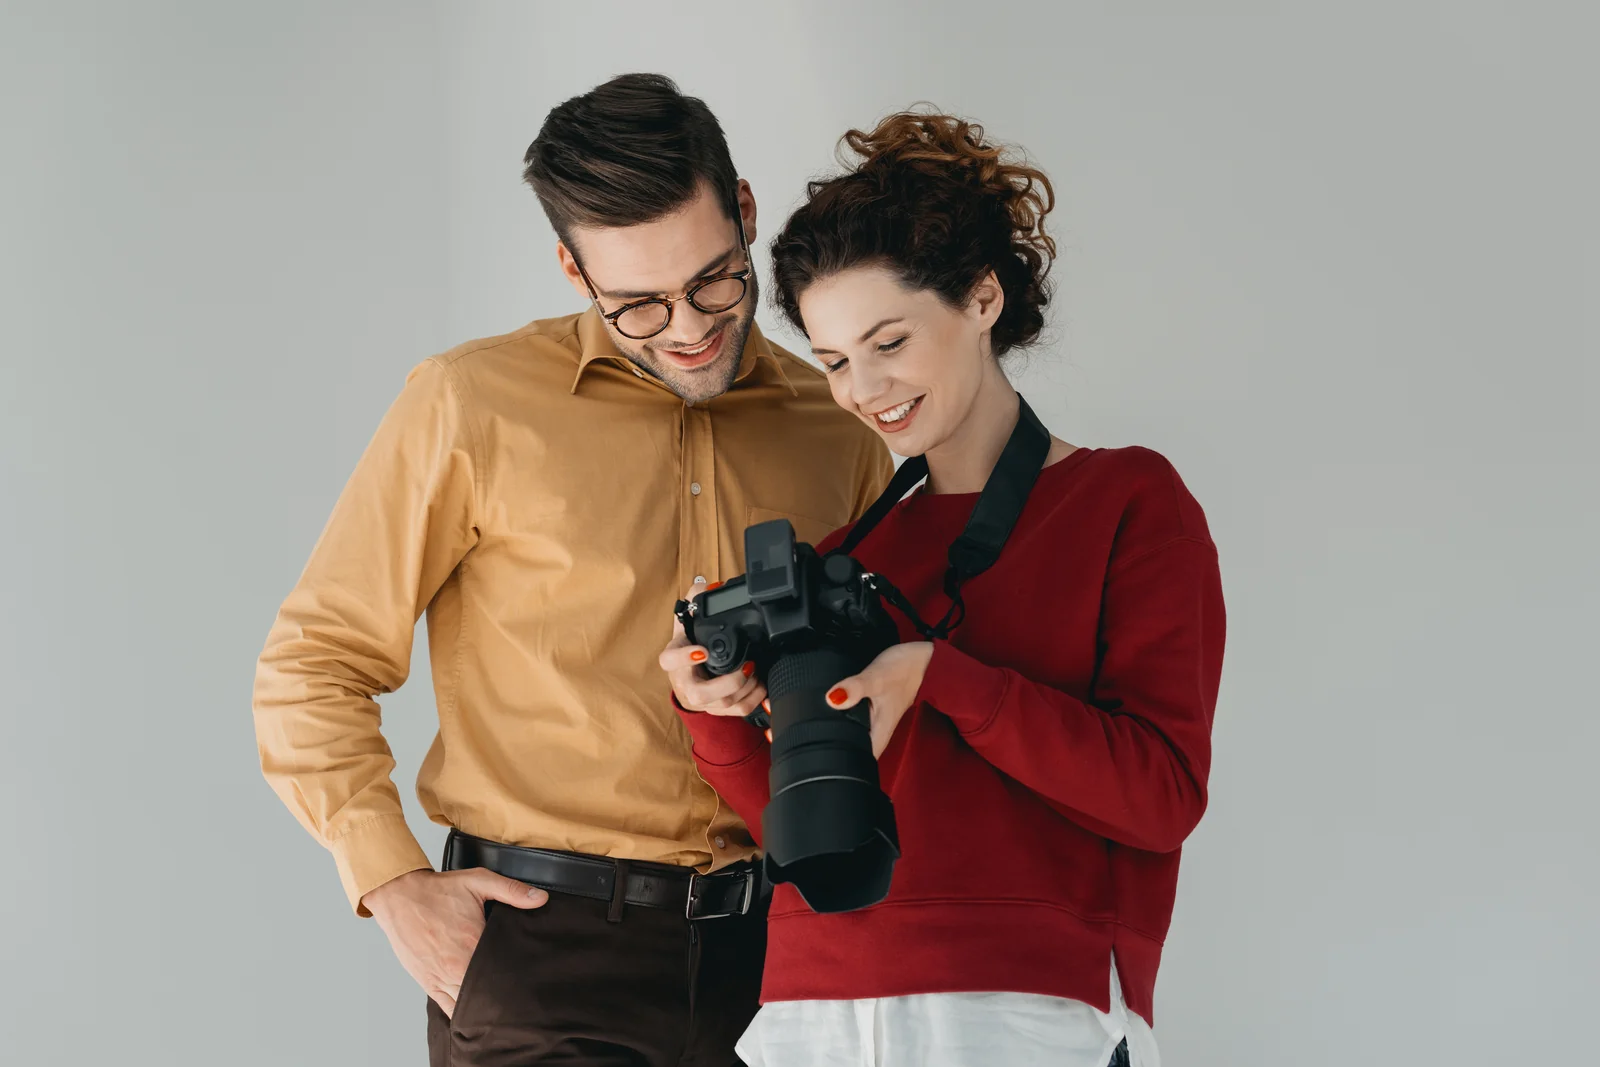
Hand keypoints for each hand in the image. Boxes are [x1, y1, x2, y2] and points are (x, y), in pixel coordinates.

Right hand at [362, 868, 547, 1017]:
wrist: (400, 896)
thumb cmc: (438, 890)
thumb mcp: (478, 881)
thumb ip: (511, 890)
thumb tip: (541, 899)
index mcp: (473, 942)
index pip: (503, 970)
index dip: (518, 978)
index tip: (531, 981)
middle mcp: (458, 965)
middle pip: (488, 993)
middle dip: (504, 995)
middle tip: (521, 999)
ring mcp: (441, 977)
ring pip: (468, 1006)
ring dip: (484, 1008)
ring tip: (503, 1011)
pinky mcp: (428, 983)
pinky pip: (448, 1008)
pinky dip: (462, 1014)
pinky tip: (475, 1017)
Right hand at [659, 578, 766, 717]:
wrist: (687, 676)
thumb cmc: (688, 647)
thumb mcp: (687, 623)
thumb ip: (694, 601)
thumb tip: (703, 585)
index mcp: (674, 660)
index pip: (669, 661)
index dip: (684, 658)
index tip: (703, 651)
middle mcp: (685, 683)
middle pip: (699, 694)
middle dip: (728, 682)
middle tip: (746, 665)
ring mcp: (701, 700)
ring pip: (721, 704)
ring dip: (745, 689)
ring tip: (756, 671)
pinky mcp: (716, 709)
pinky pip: (735, 712)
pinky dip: (753, 700)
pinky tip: (761, 686)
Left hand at [826, 642, 934, 757]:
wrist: (922, 658)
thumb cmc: (903, 669)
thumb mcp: (877, 677)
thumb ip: (856, 688)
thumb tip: (833, 700)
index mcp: (880, 731)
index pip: (861, 761)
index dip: (843, 766)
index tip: (823, 762)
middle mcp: (879, 729)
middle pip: (857, 751)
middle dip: (837, 752)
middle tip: (816, 746)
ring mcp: (877, 719)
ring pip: (857, 736)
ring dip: (841, 735)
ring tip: (819, 734)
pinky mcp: (874, 708)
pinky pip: (858, 721)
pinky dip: (846, 719)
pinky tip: (835, 713)